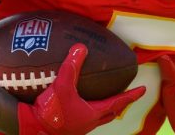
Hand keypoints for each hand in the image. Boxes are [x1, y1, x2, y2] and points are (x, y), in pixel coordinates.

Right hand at [17, 44, 145, 134]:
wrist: (31, 130)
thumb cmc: (50, 112)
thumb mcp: (61, 86)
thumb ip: (71, 67)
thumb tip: (81, 47)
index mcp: (93, 113)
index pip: (118, 102)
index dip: (131, 95)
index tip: (143, 90)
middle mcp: (89, 122)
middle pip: (111, 113)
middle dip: (121, 104)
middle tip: (128, 95)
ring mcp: (79, 127)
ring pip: (99, 118)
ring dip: (106, 109)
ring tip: (106, 99)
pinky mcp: (68, 128)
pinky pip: (84, 118)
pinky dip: (89, 111)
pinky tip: (79, 104)